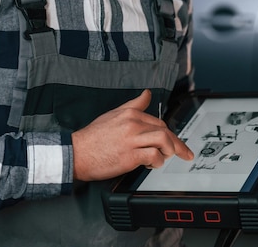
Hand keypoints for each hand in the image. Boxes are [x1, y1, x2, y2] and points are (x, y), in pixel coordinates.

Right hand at [71, 90, 193, 180]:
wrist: (75, 153)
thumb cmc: (92, 138)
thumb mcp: (113, 114)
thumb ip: (134, 105)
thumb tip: (147, 94)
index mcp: (130, 114)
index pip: (158, 121)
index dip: (169, 133)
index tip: (175, 142)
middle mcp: (133, 124)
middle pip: (164, 130)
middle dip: (176, 143)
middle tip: (182, 153)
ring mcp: (132, 140)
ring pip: (163, 140)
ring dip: (169, 150)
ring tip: (165, 157)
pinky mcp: (130, 156)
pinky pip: (154, 156)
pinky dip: (157, 161)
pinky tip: (152, 164)